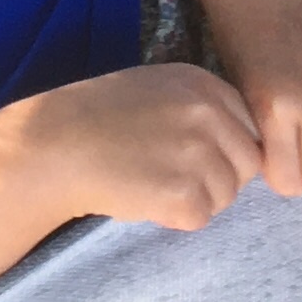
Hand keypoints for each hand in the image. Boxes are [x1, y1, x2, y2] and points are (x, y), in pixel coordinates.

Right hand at [0, 65, 265, 233]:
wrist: (51, 146)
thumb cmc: (96, 119)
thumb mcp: (154, 90)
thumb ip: (200, 108)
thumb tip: (239, 145)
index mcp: (203, 83)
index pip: (249, 127)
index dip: (224, 149)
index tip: (190, 156)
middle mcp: (208, 113)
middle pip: (247, 164)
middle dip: (218, 177)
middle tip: (168, 174)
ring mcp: (199, 153)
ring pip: (227, 195)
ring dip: (195, 199)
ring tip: (149, 181)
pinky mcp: (184, 193)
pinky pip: (200, 218)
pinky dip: (175, 217)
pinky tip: (142, 197)